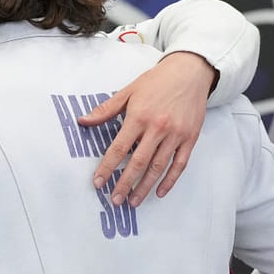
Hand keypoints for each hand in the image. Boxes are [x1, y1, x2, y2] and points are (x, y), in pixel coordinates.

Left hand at [79, 51, 215, 206]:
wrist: (190, 72)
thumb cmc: (157, 81)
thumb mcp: (129, 91)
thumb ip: (106, 110)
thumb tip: (83, 121)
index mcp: (139, 116)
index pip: (119, 148)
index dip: (107, 167)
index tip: (98, 183)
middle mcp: (158, 127)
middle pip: (138, 162)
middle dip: (125, 184)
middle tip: (114, 200)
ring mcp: (176, 134)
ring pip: (158, 167)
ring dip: (145, 187)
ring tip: (133, 202)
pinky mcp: (190, 138)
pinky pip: (179, 164)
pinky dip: (170, 181)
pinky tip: (159, 192)